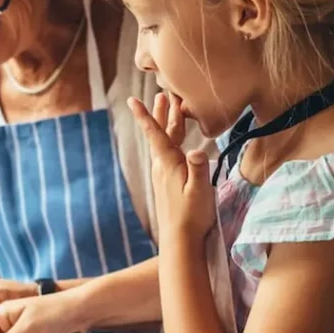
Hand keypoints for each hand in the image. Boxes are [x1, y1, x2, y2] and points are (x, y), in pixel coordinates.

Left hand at [128, 93, 214, 243]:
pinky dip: (172, 139)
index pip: (156, 134)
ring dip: (168, 123)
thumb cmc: (192, 216)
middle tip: (163, 93)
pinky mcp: (169, 181)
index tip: (132, 100)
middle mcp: (163, 166)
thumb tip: (198, 151)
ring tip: (169, 107)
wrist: (181, 239)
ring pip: (165, 142)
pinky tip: (176, 140)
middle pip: (161, 133)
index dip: (145, 116)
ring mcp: (164, 174)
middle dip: (162, 112)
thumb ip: (199, 170)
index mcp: (168, 164)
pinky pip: (169, 152)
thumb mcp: (200, 191)